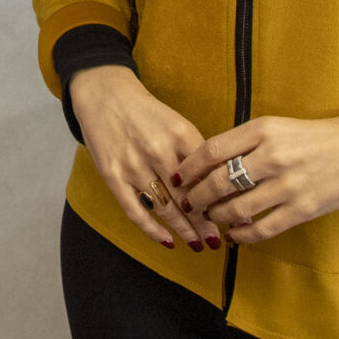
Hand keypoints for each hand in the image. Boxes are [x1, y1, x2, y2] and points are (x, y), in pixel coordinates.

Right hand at [69, 67, 223, 251]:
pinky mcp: (112, 175)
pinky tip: (167, 241)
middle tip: (217, 240)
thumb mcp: (177, 124)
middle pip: (187, 196)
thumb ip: (197, 153)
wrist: (104, 94)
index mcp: (180, 134)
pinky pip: (135, 210)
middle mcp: (157, 149)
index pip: (207, 175)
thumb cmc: (146, 113)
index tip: (234, 216)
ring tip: (198, 244)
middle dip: (205, 222)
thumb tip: (224, 183)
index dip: (222, 199)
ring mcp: (133, 164)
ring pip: (164, 207)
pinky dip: (152, 230)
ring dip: (184, 230)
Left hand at [174, 107, 338, 243]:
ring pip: (236, 208)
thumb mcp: (278, 128)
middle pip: (219, 182)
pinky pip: (262, 228)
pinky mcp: (302, 209)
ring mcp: (288, 185)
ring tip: (210, 218)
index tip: (177, 177)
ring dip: (217, 216)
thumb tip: (209, 165)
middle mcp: (273, 156)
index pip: (212, 150)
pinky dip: (243, 235)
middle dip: (197, 196)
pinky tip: (235, 234)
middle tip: (188, 203)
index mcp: (263, 130)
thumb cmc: (315, 138)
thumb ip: (246, 143)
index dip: (189, 167)